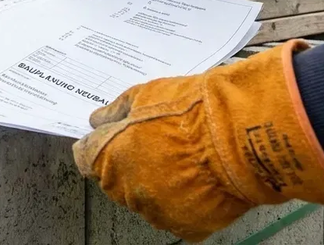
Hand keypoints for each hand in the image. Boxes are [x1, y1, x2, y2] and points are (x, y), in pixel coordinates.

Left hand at [73, 41, 323, 241]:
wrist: (237, 138)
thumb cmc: (188, 111)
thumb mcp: (143, 95)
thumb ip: (114, 112)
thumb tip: (96, 120)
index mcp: (108, 158)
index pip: (86, 158)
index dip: (98, 145)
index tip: (110, 138)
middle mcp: (127, 191)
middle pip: (116, 180)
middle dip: (128, 163)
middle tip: (157, 144)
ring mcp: (157, 212)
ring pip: (146, 199)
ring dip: (154, 184)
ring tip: (181, 161)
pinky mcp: (188, 227)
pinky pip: (176, 214)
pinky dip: (182, 202)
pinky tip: (197, 181)